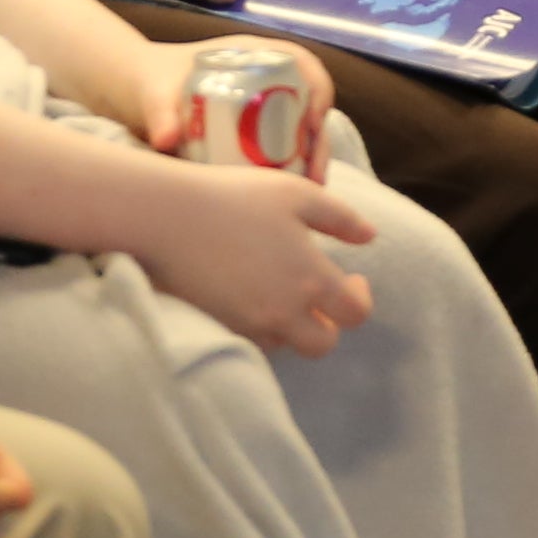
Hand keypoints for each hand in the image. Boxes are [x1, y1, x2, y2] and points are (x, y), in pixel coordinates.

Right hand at [129, 155, 381, 355]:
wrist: (166, 216)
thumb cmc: (235, 197)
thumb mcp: (298, 194)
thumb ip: (341, 218)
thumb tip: (370, 236)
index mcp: (311, 279)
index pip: (355, 314)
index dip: (359, 299)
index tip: (352, 280)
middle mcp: (284, 311)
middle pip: (322, 344)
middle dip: (328, 325)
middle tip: (320, 297)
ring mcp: (249, 324)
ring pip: (285, 344)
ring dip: (292, 325)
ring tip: (282, 291)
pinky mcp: (219, 327)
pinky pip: (251, 341)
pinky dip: (259, 325)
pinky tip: (252, 295)